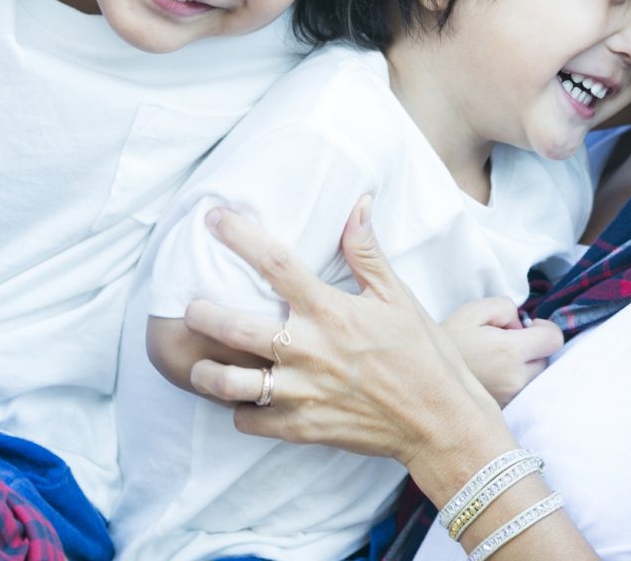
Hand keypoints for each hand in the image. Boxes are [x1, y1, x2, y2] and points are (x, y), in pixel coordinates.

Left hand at [181, 197, 505, 471]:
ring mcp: (301, 392)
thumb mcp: (398, 296)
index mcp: (330, 311)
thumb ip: (367, 252)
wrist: (440, 421)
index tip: (213, 218)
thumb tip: (359, 203)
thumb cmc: (422, 354)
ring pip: (227, 383)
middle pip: (232, 327)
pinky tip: (245, 399)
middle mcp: (308, 350)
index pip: (276, 263)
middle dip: (200, 313)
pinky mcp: (300, 427)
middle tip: (190, 307)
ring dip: (206, 371)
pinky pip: (248, 419)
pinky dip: (241, 409)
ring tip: (202, 363)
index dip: (240, 236)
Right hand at [442, 297, 563, 405]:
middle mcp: (516, 380)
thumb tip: (521, 324)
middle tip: (503, 342)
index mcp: (511, 352)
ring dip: (523, 366)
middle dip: (531, 348)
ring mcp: (511, 399)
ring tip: (494, 360)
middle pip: (545, 359)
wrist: (420, 381)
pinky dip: (512, 381)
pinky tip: (491, 375)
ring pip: (534, 377)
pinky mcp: (504, 412)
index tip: (526, 327)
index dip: (543, 328)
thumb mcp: (473, 310)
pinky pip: (521, 392)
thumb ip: (506, 307)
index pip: (554, 339)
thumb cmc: (447, 341)